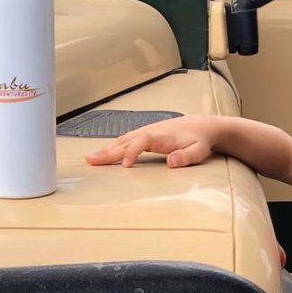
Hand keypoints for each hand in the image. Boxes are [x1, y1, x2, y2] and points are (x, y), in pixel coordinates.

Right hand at [85, 116, 216, 167]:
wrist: (201, 126)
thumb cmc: (199, 140)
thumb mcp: (198, 151)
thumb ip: (186, 157)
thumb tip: (171, 162)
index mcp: (162, 137)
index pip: (142, 142)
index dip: (132, 152)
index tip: (125, 166)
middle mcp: (150, 132)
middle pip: (126, 141)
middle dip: (109, 151)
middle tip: (92, 161)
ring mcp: (146, 132)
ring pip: (122, 140)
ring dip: (106, 149)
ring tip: (91, 159)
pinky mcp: (144, 134)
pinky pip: (125, 140)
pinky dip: (113, 147)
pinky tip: (103, 154)